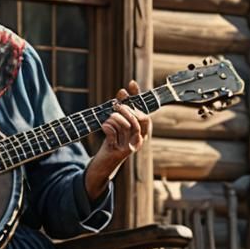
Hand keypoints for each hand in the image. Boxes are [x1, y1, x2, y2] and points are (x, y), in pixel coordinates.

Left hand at [84, 80, 150, 199]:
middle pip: (137, 120)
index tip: (130, 84)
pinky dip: (106, 126)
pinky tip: (104, 126)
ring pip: (124, 125)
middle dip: (125, 109)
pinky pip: (112, 133)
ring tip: (108, 119)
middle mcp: (138, 141)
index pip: (146, 116)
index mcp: (142, 134)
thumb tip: (124, 91)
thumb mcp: (120, 125)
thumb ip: (123, 110)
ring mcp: (129, 147)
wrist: (104, 164)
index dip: (138, 99)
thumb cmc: (113, 141)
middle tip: (115, 105)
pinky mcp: (117, 151)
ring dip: (113, 118)